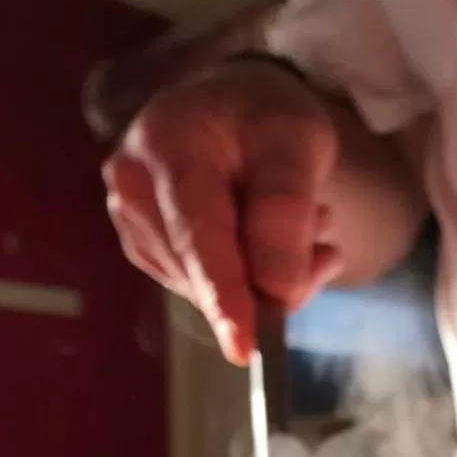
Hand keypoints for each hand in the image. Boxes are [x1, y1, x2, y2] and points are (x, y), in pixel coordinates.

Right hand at [102, 61, 341, 362]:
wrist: (232, 109)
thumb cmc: (267, 119)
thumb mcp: (298, 141)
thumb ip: (287, 209)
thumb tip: (276, 291)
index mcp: (166, 146)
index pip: (198, 234)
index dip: (223, 294)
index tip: (242, 347)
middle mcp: (132, 187)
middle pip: (205, 267)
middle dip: (271, 274)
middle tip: (324, 240)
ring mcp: (132, 223)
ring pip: (206, 287)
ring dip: (266, 276)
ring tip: (302, 224)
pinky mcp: (146, 249)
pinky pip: (203, 289)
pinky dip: (247, 282)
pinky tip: (272, 246)